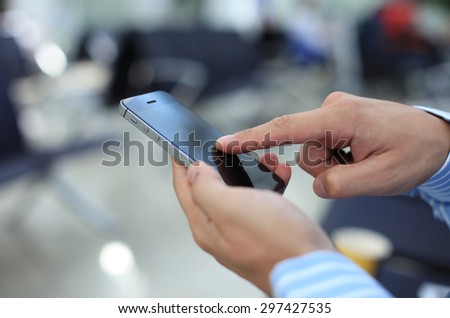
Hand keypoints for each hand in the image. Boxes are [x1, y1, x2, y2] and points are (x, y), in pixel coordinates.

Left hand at [172, 159, 333, 294]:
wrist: (314, 269)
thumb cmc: (276, 242)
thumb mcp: (232, 207)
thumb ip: (206, 188)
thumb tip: (194, 171)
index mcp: (206, 226)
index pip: (184, 188)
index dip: (181, 163)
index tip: (183, 145)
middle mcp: (220, 231)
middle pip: (209, 189)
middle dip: (219, 164)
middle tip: (228, 147)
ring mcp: (242, 232)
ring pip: (237, 192)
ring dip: (247, 172)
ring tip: (262, 161)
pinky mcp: (263, 232)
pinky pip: (258, 201)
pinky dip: (266, 185)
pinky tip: (278, 177)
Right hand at [217, 92, 449, 197]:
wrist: (435, 137)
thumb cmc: (414, 152)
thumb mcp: (382, 179)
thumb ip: (339, 185)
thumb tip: (316, 183)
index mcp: (342, 118)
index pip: (286, 128)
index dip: (251, 137)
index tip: (224, 143)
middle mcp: (333, 109)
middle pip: (303, 149)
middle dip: (324, 168)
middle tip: (357, 170)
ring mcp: (333, 113)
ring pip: (311, 151)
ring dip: (332, 165)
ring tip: (362, 162)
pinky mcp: (335, 119)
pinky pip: (320, 146)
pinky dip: (334, 158)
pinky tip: (357, 156)